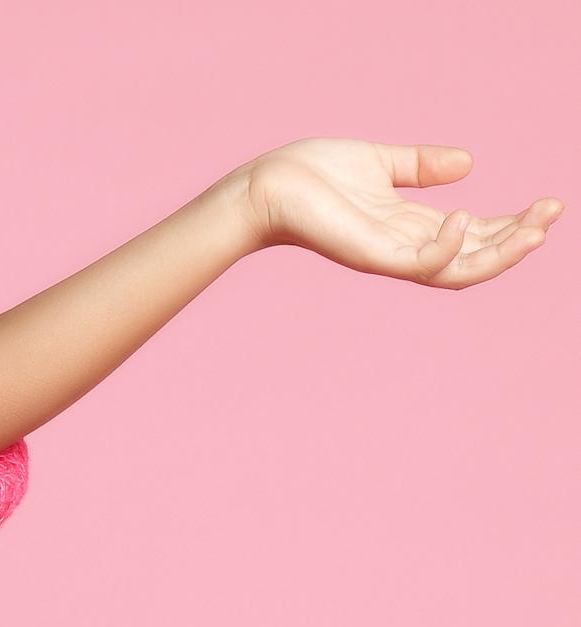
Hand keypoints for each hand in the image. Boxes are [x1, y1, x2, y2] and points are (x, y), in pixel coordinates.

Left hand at [237, 137, 561, 287]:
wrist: (266, 184)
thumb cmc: (312, 174)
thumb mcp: (381, 162)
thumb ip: (421, 165)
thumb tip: (468, 163)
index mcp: (410, 227)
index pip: (474, 236)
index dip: (512, 225)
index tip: (547, 205)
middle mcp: (403, 247)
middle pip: (475, 259)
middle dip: (519, 239)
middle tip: (551, 214)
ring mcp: (387, 255)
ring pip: (457, 272)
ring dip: (500, 253)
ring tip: (533, 227)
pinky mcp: (369, 256)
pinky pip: (419, 263)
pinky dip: (448, 247)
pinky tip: (465, 218)